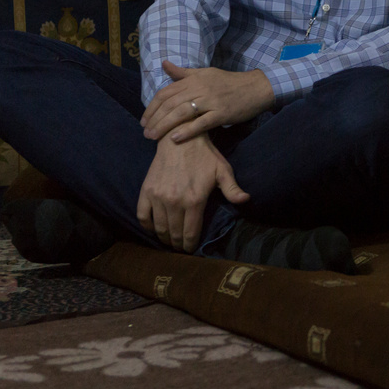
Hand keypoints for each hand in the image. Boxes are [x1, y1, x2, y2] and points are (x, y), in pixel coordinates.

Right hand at [137, 134, 249, 251]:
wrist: (180, 137)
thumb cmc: (204, 155)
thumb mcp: (223, 170)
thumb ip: (232, 189)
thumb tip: (246, 200)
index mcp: (194, 200)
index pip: (190, 233)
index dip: (190, 245)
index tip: (191, 250)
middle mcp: (174, 202)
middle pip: (174, 233)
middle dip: (178, 244)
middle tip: (180, 248)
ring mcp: (158, 197)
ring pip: (159, 228)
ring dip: (164, 238)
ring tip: (169, 241)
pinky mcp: (146, 191)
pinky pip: (143, 216)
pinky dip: (147, 226)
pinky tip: (154, 229)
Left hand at [141, 61, 274, 142]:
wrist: (256, 87)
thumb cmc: (229, 82)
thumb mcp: (205, 73)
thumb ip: (183, 72)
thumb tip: (164, 64)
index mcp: (194, 79)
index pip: (166, 92)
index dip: (152, 107)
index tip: (144, 120)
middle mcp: (200, 89)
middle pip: (170, 104)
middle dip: (155, 119)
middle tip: (145, 133)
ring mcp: (211, 101)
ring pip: (182, 113)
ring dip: (164, 126)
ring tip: (153, 137)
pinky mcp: (222, 113)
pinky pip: (201, 123)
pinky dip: (187, 131)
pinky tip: (175, 139)